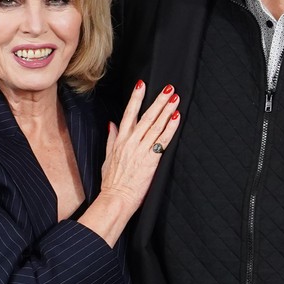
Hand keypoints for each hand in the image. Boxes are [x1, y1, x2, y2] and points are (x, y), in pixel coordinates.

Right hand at [79, 82, 181, 246]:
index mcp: (120, 140)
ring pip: (156, 126)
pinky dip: (170, 128)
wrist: (116, 199)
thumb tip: (111, 124)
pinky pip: (163, 140)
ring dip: (166, 110)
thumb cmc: (111, 182)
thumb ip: (111, 138)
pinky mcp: (151, 160)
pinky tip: (176, 118)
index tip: (142, 84)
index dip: (136, 98)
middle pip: (146, 116)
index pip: (129, 114)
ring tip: (175, 99)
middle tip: (169, 88)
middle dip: (158, 101)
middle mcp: (130, 142)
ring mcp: (141, 150)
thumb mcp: (107, 157)